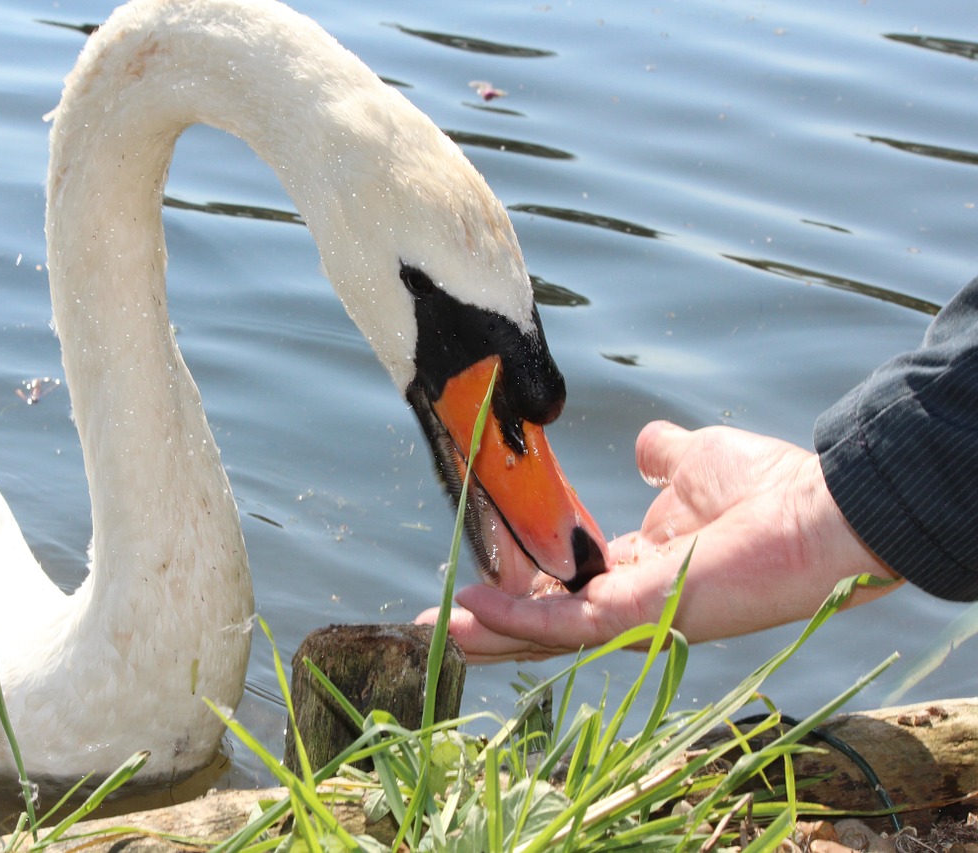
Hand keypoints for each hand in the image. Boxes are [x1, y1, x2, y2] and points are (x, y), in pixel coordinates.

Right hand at [416, 420, 901, 662]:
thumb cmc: (768, 489)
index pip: (569, 587)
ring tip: (434, 632)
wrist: (818, 512)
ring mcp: (632, 613)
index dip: (524, 586)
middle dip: (492, 625)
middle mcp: (631, 599)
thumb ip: (665, 458)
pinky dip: (513, 617)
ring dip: (487, 632)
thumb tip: (650, 443)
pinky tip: (468, 609)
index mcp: (642, 568)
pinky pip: (562, 624)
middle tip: (437, 628)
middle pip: (548, 621)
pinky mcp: (636, 614)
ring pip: (544, 633)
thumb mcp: (696, 460)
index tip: (480, 577)